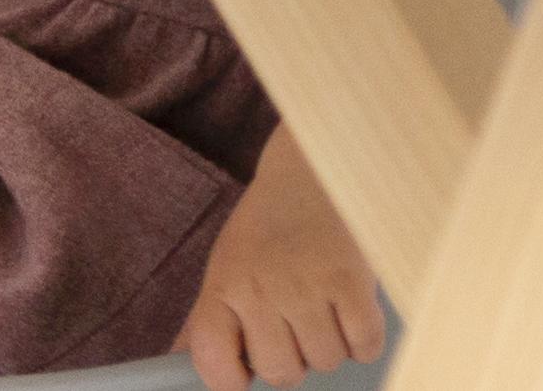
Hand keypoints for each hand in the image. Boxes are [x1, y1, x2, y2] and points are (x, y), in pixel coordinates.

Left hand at [175, 131, 383, 390]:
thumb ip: (209, 321)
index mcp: (222, 285)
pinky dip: (363, 338)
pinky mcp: (351, 282)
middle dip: (293, 359)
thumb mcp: (226, 268)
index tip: (243, 375)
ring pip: (326, 363)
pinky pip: (364, 347)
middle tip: (295, 324)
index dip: (228, 381)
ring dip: (331, 345)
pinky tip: (351, 306)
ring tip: (323, 304)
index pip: (211, 360)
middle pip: (281, 373)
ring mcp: (306, 286)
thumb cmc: (266, 231)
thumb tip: (177, 363)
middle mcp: (259, 288)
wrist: (310, 172)